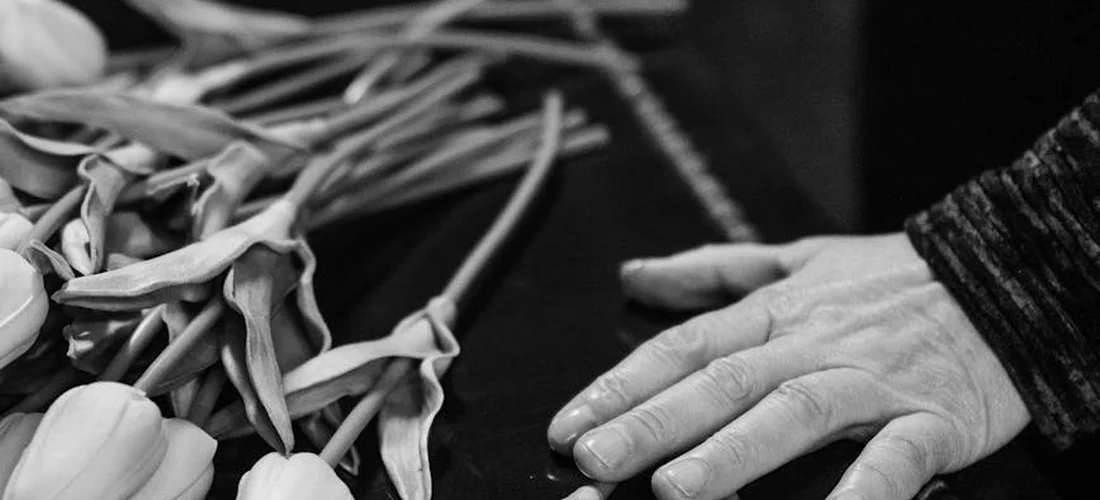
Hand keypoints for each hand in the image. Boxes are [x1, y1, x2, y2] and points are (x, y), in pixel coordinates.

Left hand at [548, 234, 1029, 499]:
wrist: (1007, 273)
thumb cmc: (892, 277)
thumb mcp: (797, 257)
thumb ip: (711, 269)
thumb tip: (635, 274)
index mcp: (776, 310)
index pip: (684, 347)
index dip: (622, 385)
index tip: (568, 423)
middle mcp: (812, 343)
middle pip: (722, 382)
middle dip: (651, 424)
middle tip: (592, 459)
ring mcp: (871, 380)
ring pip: (792, 414)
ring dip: (732, 454)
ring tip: (674, 491)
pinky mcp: (931, 418)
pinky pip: (893, 458)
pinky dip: (862, 490)